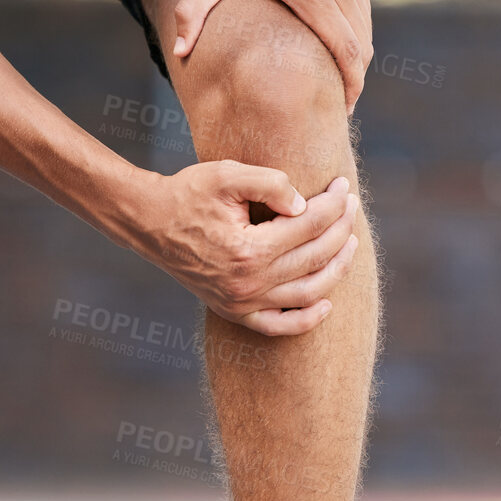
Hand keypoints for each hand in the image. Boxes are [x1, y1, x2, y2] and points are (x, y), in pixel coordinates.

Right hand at [130, 165, 359, 335]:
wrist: (149, 223)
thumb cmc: (188, 193)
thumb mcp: (227, 174)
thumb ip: (270, 183)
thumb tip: (304, 205)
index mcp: (249, 249)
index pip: (310, 225)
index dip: (333, 203)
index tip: (343, 186)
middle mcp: (249, 283)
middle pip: (316, 256)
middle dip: (341, 228)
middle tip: (350, 205)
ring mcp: (242, 303)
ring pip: (309, 293)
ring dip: (337, 268)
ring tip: (348, 243)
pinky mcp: (235, 312)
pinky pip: (279, 326)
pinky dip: (306, 319)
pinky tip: (326, 302)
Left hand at [172, 0, 371, 111]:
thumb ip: (193, 13)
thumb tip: (179, 52)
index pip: (347, 53)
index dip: (350, 87)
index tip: (342, 110)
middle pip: (362, 46)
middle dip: (354, 79)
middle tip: (337, 105)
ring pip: (366, 27)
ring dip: (356, 55)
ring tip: (337, 79)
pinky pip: (361, 7)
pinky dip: (355, 31)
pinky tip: (335, 44)